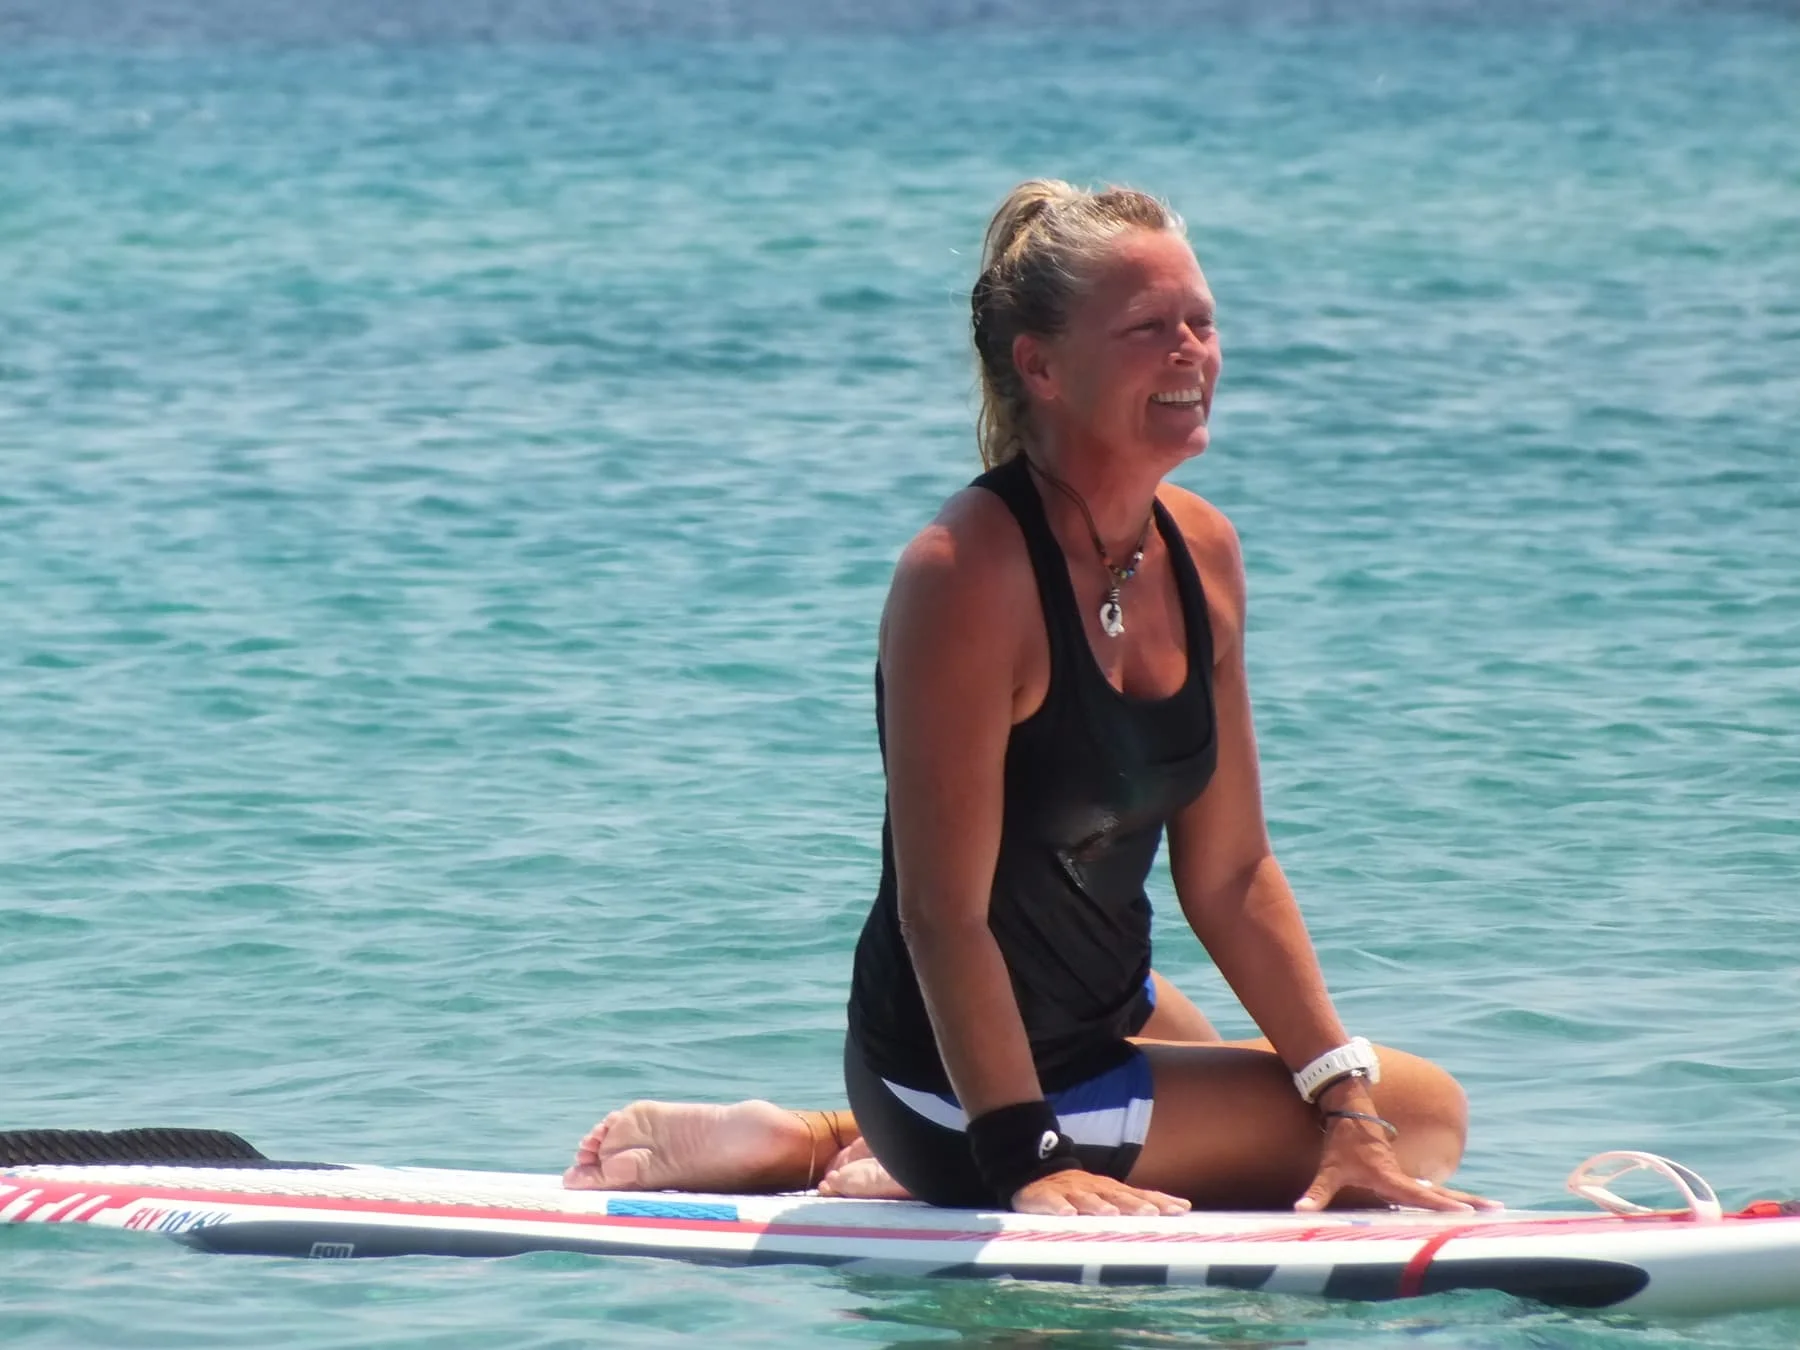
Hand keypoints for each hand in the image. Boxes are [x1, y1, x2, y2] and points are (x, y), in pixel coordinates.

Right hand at [1011, 1168, 1190, 1216]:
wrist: (1038, 1173)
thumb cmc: (1081, 1191)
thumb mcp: (1109, 1194)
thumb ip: (1135, 1202)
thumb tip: (1177, 1210)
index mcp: (1112, 1189)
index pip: (1141, 1195)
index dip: (1161, 1201)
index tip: (1182, 1209)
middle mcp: (1095, 1188)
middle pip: (1117, 1196)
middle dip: (1134, 1204)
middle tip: (1151, 1213)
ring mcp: (1071, 1191)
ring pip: (1086, 1198)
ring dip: (1099, 1206)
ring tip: (1111, 1215)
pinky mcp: (1046, 1197)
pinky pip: (1053, 1202)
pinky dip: (1060, 1207)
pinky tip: (1068, 1215)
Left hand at [1294, 1113, 1497, 1213]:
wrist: (1348, 1107)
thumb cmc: (1340, 1140)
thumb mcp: (1328, 1169)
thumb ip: (1317, 1192)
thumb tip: (1300, 1210)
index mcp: (1390, 1178)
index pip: (1420, 1196)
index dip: (1441, 1206)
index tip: (1466, 1214)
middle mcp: (1402, 1177)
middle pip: (1441, 1193)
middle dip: (1469, 1203)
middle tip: (1499, 1209)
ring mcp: (1405, 1173)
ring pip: (1439, 1189)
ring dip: (1464, 1199)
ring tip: (1492, 1208)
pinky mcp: (1402, 1172)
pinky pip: (1430, 1188)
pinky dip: (1448, 1197)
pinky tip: (1463, 1206)